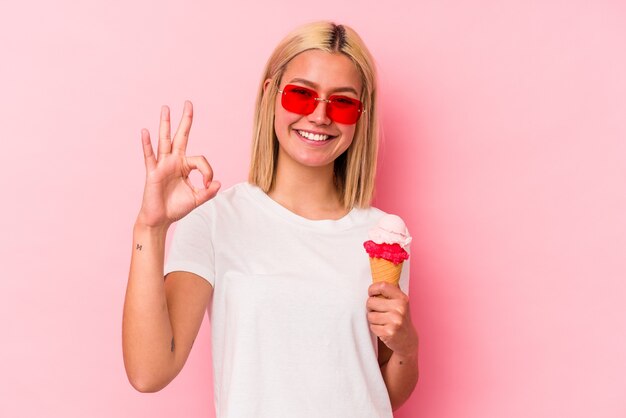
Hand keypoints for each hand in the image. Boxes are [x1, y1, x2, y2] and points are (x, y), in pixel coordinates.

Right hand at [137, 101, 220, 227]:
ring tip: (166, 108)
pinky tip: (145, 131)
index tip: (208, 184)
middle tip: (188, 103)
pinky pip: (149, 156)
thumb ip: (208, 192)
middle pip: (181, 137)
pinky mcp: (153, 172)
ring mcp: (163, 165)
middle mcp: (174, 161)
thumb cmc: (176, 208)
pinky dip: (147, 144)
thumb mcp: (197, 200)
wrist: (160, 219)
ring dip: (165, 124)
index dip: (208, 171)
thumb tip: (218, 182)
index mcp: (185, 166)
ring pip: (164, 141)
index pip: (200, 159)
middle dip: (185, 120)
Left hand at [366, 282, 418, 357]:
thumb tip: (381, 275)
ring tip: (382, 321)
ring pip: (370, 315)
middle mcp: (400, 309)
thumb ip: (391, 291)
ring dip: (372, 319)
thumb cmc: (400, 318)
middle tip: (378, 311)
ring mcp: (395, 321)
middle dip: (371, 307)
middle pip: (371, 302)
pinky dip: (375, 328)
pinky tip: (383, 328)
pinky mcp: (389, 332)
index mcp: (402, 299)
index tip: (371, 293)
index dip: (373, 289)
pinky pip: (372, 327)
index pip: (382, 286)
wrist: (408, 340)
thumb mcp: (400, 303)